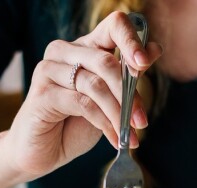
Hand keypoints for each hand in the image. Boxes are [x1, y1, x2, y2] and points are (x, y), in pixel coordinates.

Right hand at [3, 11, 163, 181]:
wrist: (43, 152)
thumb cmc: (75, 124)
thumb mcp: (109, 99)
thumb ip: (127, 76)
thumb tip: (155, 50)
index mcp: (85, 47)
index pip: (113, 26)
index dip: (132, 41)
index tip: (145, 64)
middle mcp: (64, 51)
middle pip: (106, 61)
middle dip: (129, 94)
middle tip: (141, 121)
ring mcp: (49, 70)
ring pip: (95, 85)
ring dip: (118, 113)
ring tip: (130, 134)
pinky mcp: (42, 93)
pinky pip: (82, 104)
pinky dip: (104, 123)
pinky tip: (114, 139)